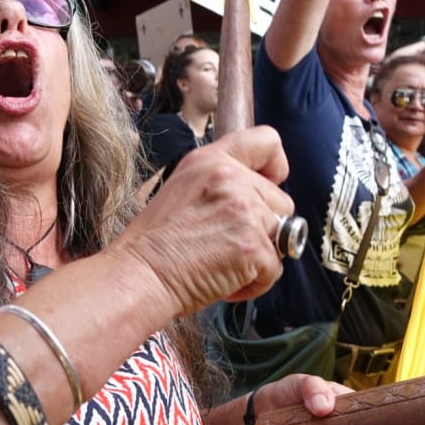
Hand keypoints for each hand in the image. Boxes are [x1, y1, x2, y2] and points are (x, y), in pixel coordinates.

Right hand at [110, 126, 293, 315]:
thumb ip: (219, 185)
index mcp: (210, 161)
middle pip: (282, 201)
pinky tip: (224, 280)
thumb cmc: (153, 244)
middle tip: (228, 243)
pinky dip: (255, 283)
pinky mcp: (254, 245)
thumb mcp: (182, 190)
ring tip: (224, 265)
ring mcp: (246, 210)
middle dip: (265, 227)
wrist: (140, 275)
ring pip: (283, 236)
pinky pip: (275, 269)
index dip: (275, 167)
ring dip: (260, 256)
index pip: (266, 140)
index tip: (268, 185)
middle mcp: (231, 178)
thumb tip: (253, 201)